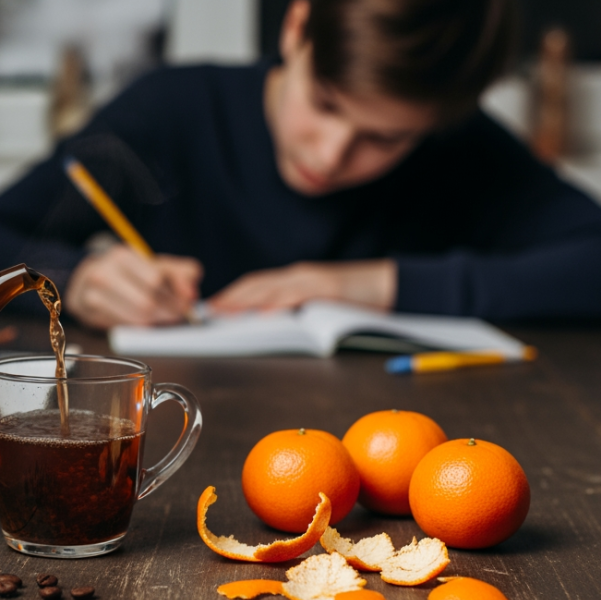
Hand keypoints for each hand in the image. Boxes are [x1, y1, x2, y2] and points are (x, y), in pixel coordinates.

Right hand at [66, 245, 202, 329]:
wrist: (86, 280)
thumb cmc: (128, 274)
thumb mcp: (154, 264)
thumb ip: (181, 273)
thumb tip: (191, 294)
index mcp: (122, 255)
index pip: (156, 279)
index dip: (176, 294)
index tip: (188, 302)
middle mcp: (103, 272)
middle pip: (146, 302)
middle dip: (169, 312)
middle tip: (179, 315)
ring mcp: (91, 294)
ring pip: (136, 318)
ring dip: (156, 322)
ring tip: (162, 318)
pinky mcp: (87, 313)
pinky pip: (124, 328)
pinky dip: (139, 328)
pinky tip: (143, 321)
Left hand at [207, 259, 396, 312]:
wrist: (392, 285)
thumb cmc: (356, 299)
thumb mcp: (319, 304)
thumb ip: (296, 309)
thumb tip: (270, 323)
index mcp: (295, 279)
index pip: (256, 285)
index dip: (232, 295)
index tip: (212, 307)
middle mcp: (299, 276)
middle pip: (257, 285)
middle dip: (230, 298)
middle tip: (208, 312)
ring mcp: (313, 280)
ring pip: (272, 289)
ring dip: (246, 301)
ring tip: (225, 313)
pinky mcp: (329, 288)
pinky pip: (300, 296)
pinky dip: (281, 304)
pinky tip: (266, 314)